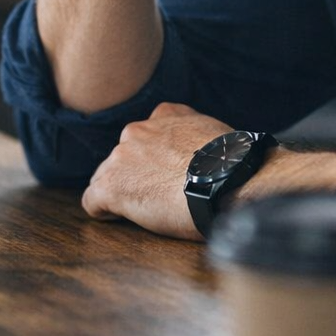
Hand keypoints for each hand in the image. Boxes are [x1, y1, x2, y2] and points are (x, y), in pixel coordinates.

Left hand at [80, 102, 335, 240]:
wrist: (234, 185)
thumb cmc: (242, 169)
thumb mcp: (226, 138)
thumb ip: (208, 139)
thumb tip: (235, 155)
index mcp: (166, 114)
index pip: (147, 134)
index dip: (153, 160)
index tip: (167, 175)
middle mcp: (137, 130)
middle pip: (124, 158)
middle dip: (137, 177)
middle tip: (163, 199)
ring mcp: (120, 157)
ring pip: (107, 178)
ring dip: (123, 195)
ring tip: (151, 213)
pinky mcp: (111, 185)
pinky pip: (93, 203)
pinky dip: (105, 213)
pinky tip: (122, 220)